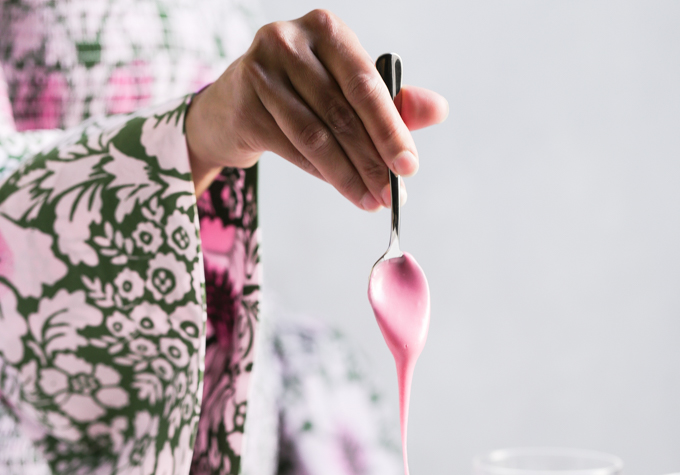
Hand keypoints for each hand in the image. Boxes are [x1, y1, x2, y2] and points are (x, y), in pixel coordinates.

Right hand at [185, 9, 448, 205]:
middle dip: (372, 160)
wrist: (235, 105)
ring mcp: (261, 73)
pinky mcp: (245, 107)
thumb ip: (392, 101)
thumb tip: (438, 110)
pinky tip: (345, 190)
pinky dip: (323, 174)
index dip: (390, 128)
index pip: (365, 84)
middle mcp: (290, 42)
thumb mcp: (347, 90)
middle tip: (392, 194)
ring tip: (372, 201)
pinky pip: (293, 150)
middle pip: (341, 112)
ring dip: (349, 175)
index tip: (409, 166)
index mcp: (325, 30)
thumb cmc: (302, 93)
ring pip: (316, 136)